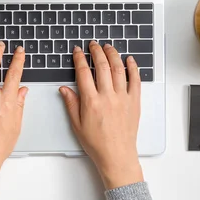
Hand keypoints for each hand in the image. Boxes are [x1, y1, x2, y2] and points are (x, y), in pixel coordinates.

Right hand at [59, 41, 143, 189]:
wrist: (117, 155)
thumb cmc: (97, 143)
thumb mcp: (77, 125)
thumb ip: (71, 104)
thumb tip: (64, 88)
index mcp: (91, 102)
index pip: (83, 73)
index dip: (79, 59)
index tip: (77, 51)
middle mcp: (107, 96)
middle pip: (102, 66)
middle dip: (96, 52)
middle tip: (93, 44)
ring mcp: (123, 98)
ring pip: (118, 69)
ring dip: (113, 55)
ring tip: (108, 47)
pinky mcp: (134, 102)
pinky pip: (135, 80)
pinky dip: (133, 68)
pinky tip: (129, 60)